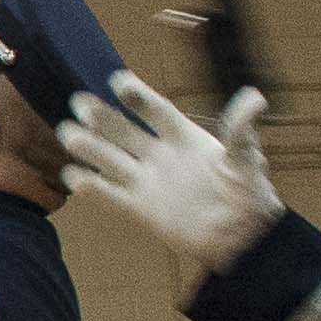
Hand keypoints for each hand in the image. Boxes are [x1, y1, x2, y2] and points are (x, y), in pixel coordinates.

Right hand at [60, 71, 284, 280]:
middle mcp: (160, 155)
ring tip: (67, 132)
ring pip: (111, 158)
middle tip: (79, 101)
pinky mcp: (139, 207)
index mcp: (184, 138)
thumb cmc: (249, 195)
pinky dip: (91, 186)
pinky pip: (109, 193)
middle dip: (102, 116)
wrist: (240, 238)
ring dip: (89, 146)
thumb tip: (254, 97)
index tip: (119, 82)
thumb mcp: (246, 159)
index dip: (139, 97)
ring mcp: (147, 180)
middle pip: (125, 130)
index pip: (157, 111)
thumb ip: (241, 130)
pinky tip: (71, 175)